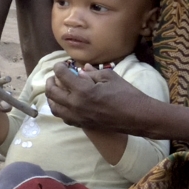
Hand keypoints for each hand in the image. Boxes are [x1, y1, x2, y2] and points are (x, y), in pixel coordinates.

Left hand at [43, 64, 159, 134]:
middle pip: (52, 92)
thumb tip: (80, 70)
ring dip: (52, 97)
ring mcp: (78, 117)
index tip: (61, 64)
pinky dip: (60, 109)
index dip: (59, 67)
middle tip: (55, 76)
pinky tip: (65, 103)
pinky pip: (64, 117)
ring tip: (56, 89)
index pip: (61, 75)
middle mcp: (76, 105)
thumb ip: (92, 73)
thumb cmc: (127, 94)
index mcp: (83, 91)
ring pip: (54, 108)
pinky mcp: (83, 124)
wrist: (138, 117)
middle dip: (50, 81)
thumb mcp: (110, 77)